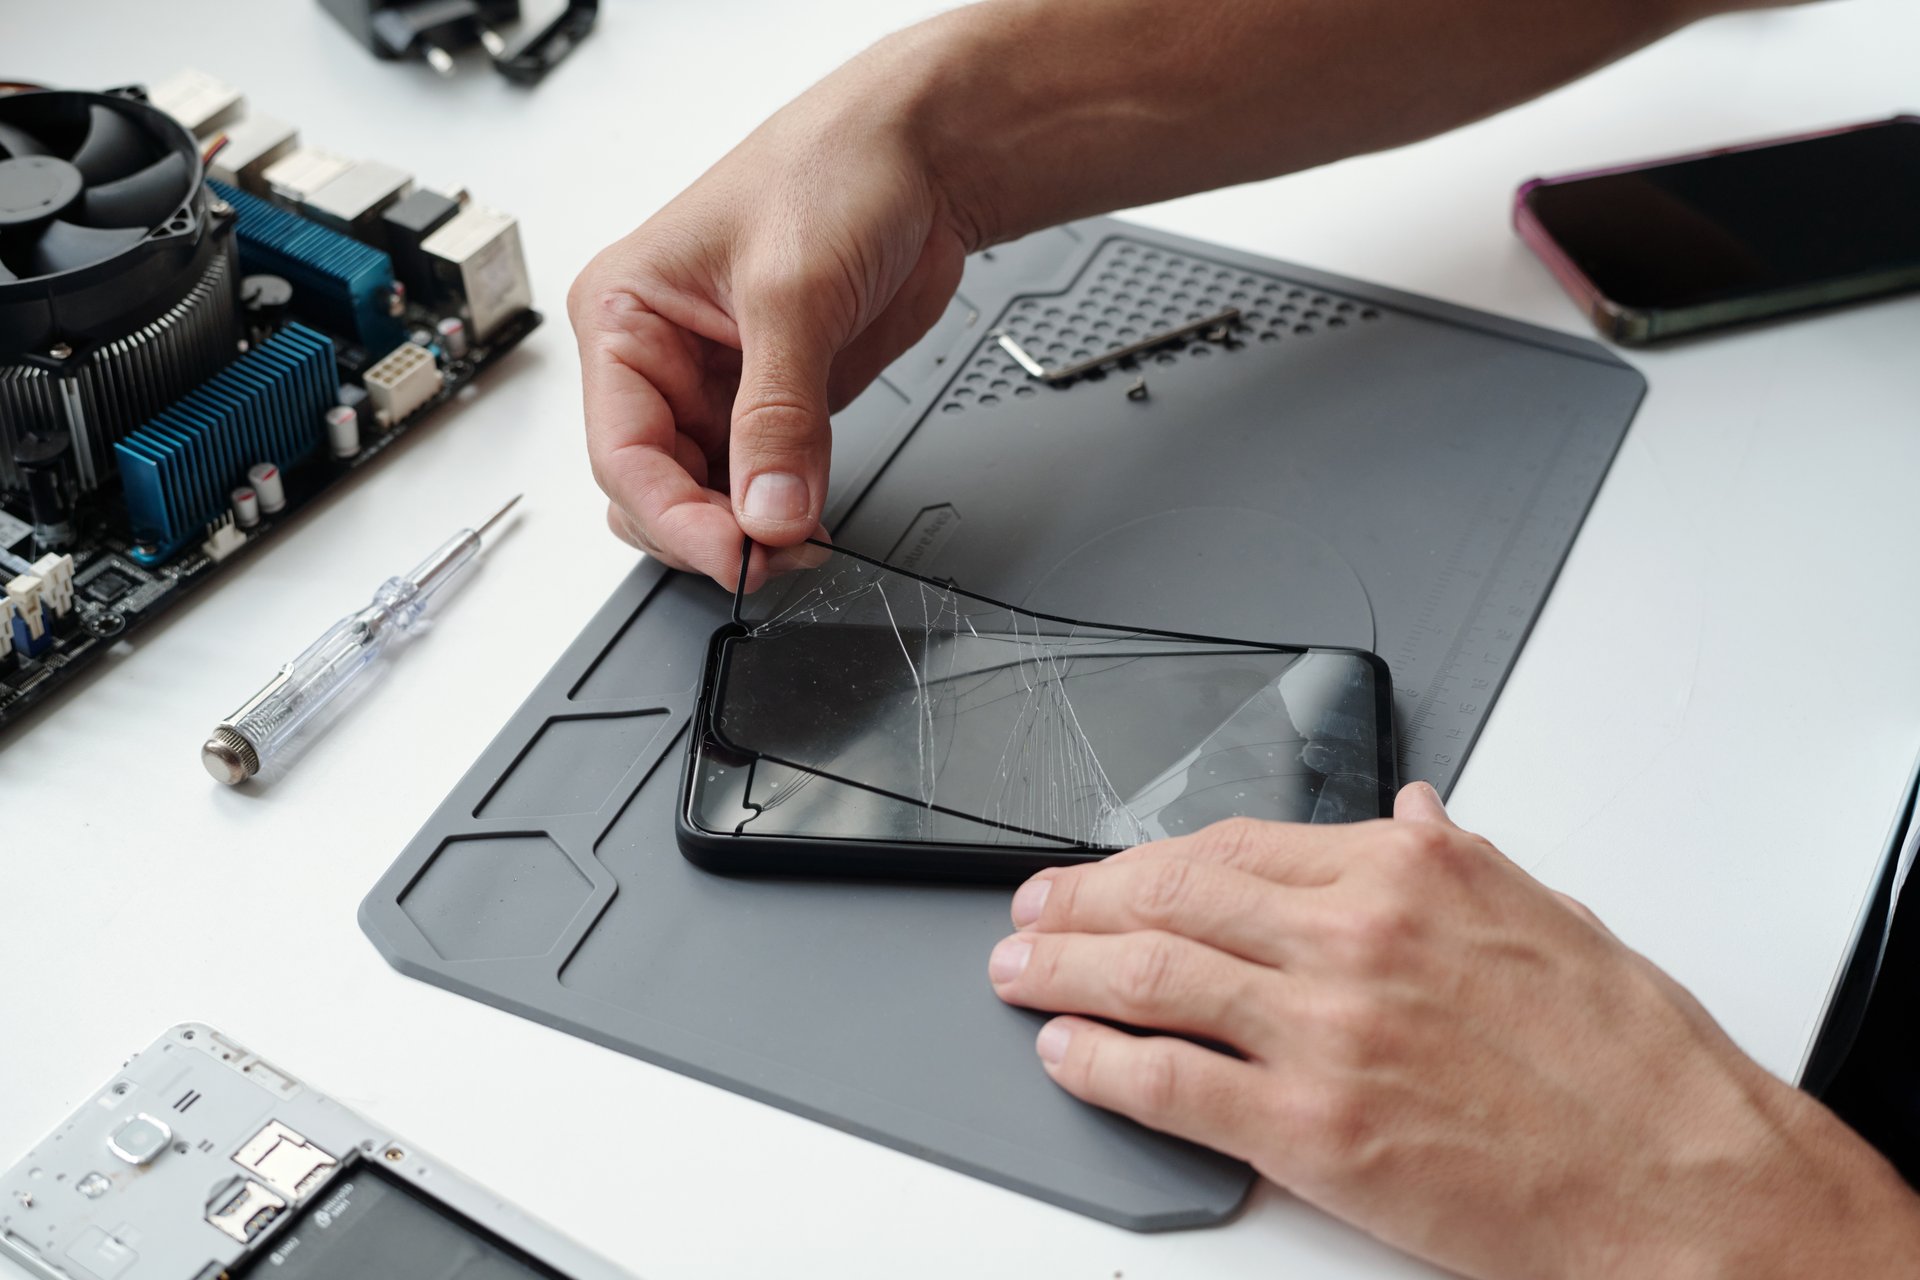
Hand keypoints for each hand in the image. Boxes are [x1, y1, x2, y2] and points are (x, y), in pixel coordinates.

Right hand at [568, 43, 970, 587]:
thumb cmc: (834, 170)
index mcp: (623, 314)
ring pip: (703, 497)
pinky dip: (781, 515)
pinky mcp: (776, 401)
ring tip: (800, 545)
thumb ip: (781, 417)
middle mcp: (659, 356)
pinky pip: (759, 484)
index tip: (736, 556)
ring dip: (747, 533)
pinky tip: (811, 526)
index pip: (622, 451)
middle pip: (653, 488)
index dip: (674, 518)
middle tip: (773, 558)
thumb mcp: (795, 295)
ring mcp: (719, 384)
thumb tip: (770, 511)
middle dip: (707, 532)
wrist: (921, 152)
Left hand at [989, 785, 1919, 1279]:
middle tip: (1032, 911)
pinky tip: (1065, 1054)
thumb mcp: (1551, 917)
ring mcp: (1327, 1032)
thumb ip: (1459, 857)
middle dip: (1083, 902)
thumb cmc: (1632, 1063)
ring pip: (1154, 977)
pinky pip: (1172, 1082)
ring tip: (1019, 970)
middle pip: (1175, 898)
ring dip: (1065, 971)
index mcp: (1409, 873)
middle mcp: (1355, 938)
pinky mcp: (1314, 1129)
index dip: (1152, 858)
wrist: (1688, 1184)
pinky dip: (1101, 1064)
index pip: (1236, 845)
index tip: (1112, 871)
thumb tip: (1411, 808)